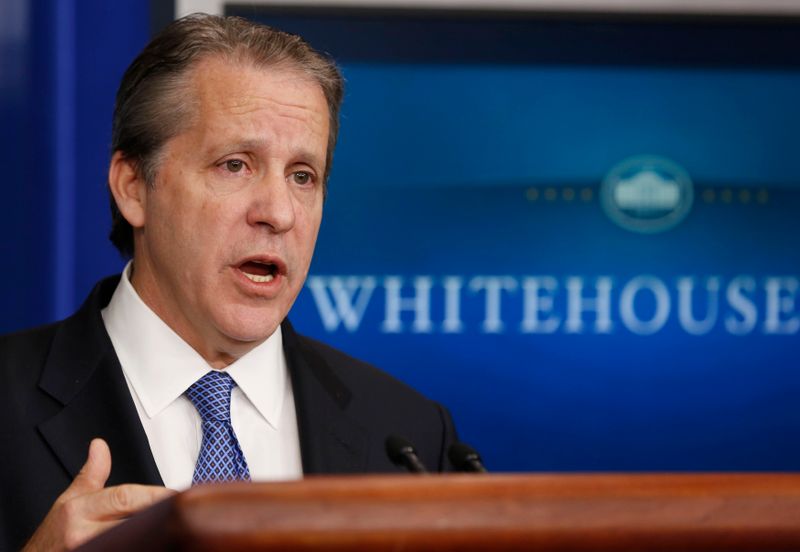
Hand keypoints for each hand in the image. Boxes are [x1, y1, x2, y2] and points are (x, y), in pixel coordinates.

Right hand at [23, 438, 174, 550]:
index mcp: (79, 509)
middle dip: (157, 516)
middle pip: (133, 522)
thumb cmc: (52, 536)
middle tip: (180, 513)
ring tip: (170, 529)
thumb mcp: (69, 500)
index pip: (124, 497)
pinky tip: (154, 543)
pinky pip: (124, 551)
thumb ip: (91, 475)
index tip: (177, 494)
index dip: (155, 495)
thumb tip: (100, 445)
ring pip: (130, 542)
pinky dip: (140, 546)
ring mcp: (90, 551)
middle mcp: (82, 533)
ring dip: (151, 536)